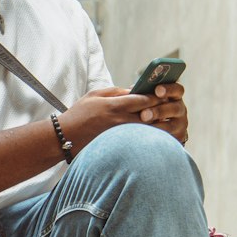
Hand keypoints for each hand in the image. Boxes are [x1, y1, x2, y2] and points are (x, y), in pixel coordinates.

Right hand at [60, 85, 188, 152]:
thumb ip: (116, 91)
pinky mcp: (118, 145)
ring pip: (147, 131)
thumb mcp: (95, 94)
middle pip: (150, 115)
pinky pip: (139, 141)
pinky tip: (156, 137)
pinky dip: (150, 139)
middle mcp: (121, 120)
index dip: (157, 97)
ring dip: (160, 127)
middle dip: (162, 111)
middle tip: (171, 108)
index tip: (165, 94)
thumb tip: (135, 90)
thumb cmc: (79, 113)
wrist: (65, 137)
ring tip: (168, 123)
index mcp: (115, 105)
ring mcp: (120, 135)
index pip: (144, 99)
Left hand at [133, 82, 187, 143]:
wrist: (153, 129)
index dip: (168, 89)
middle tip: (144, 115)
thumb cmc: (146, 107)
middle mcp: (179, 109)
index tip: (157, 90)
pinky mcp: (177, 139)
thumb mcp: (147, 98)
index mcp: (174, 96)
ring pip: (171, 126)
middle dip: (159, 111)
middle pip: (175, 108)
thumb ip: (143, 93)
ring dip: (157, 128)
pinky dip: (157, 139)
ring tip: (143, 130)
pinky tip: (146, 139)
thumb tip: (132, 90)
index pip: (177, 90)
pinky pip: (168, 140)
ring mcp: (179, 125)